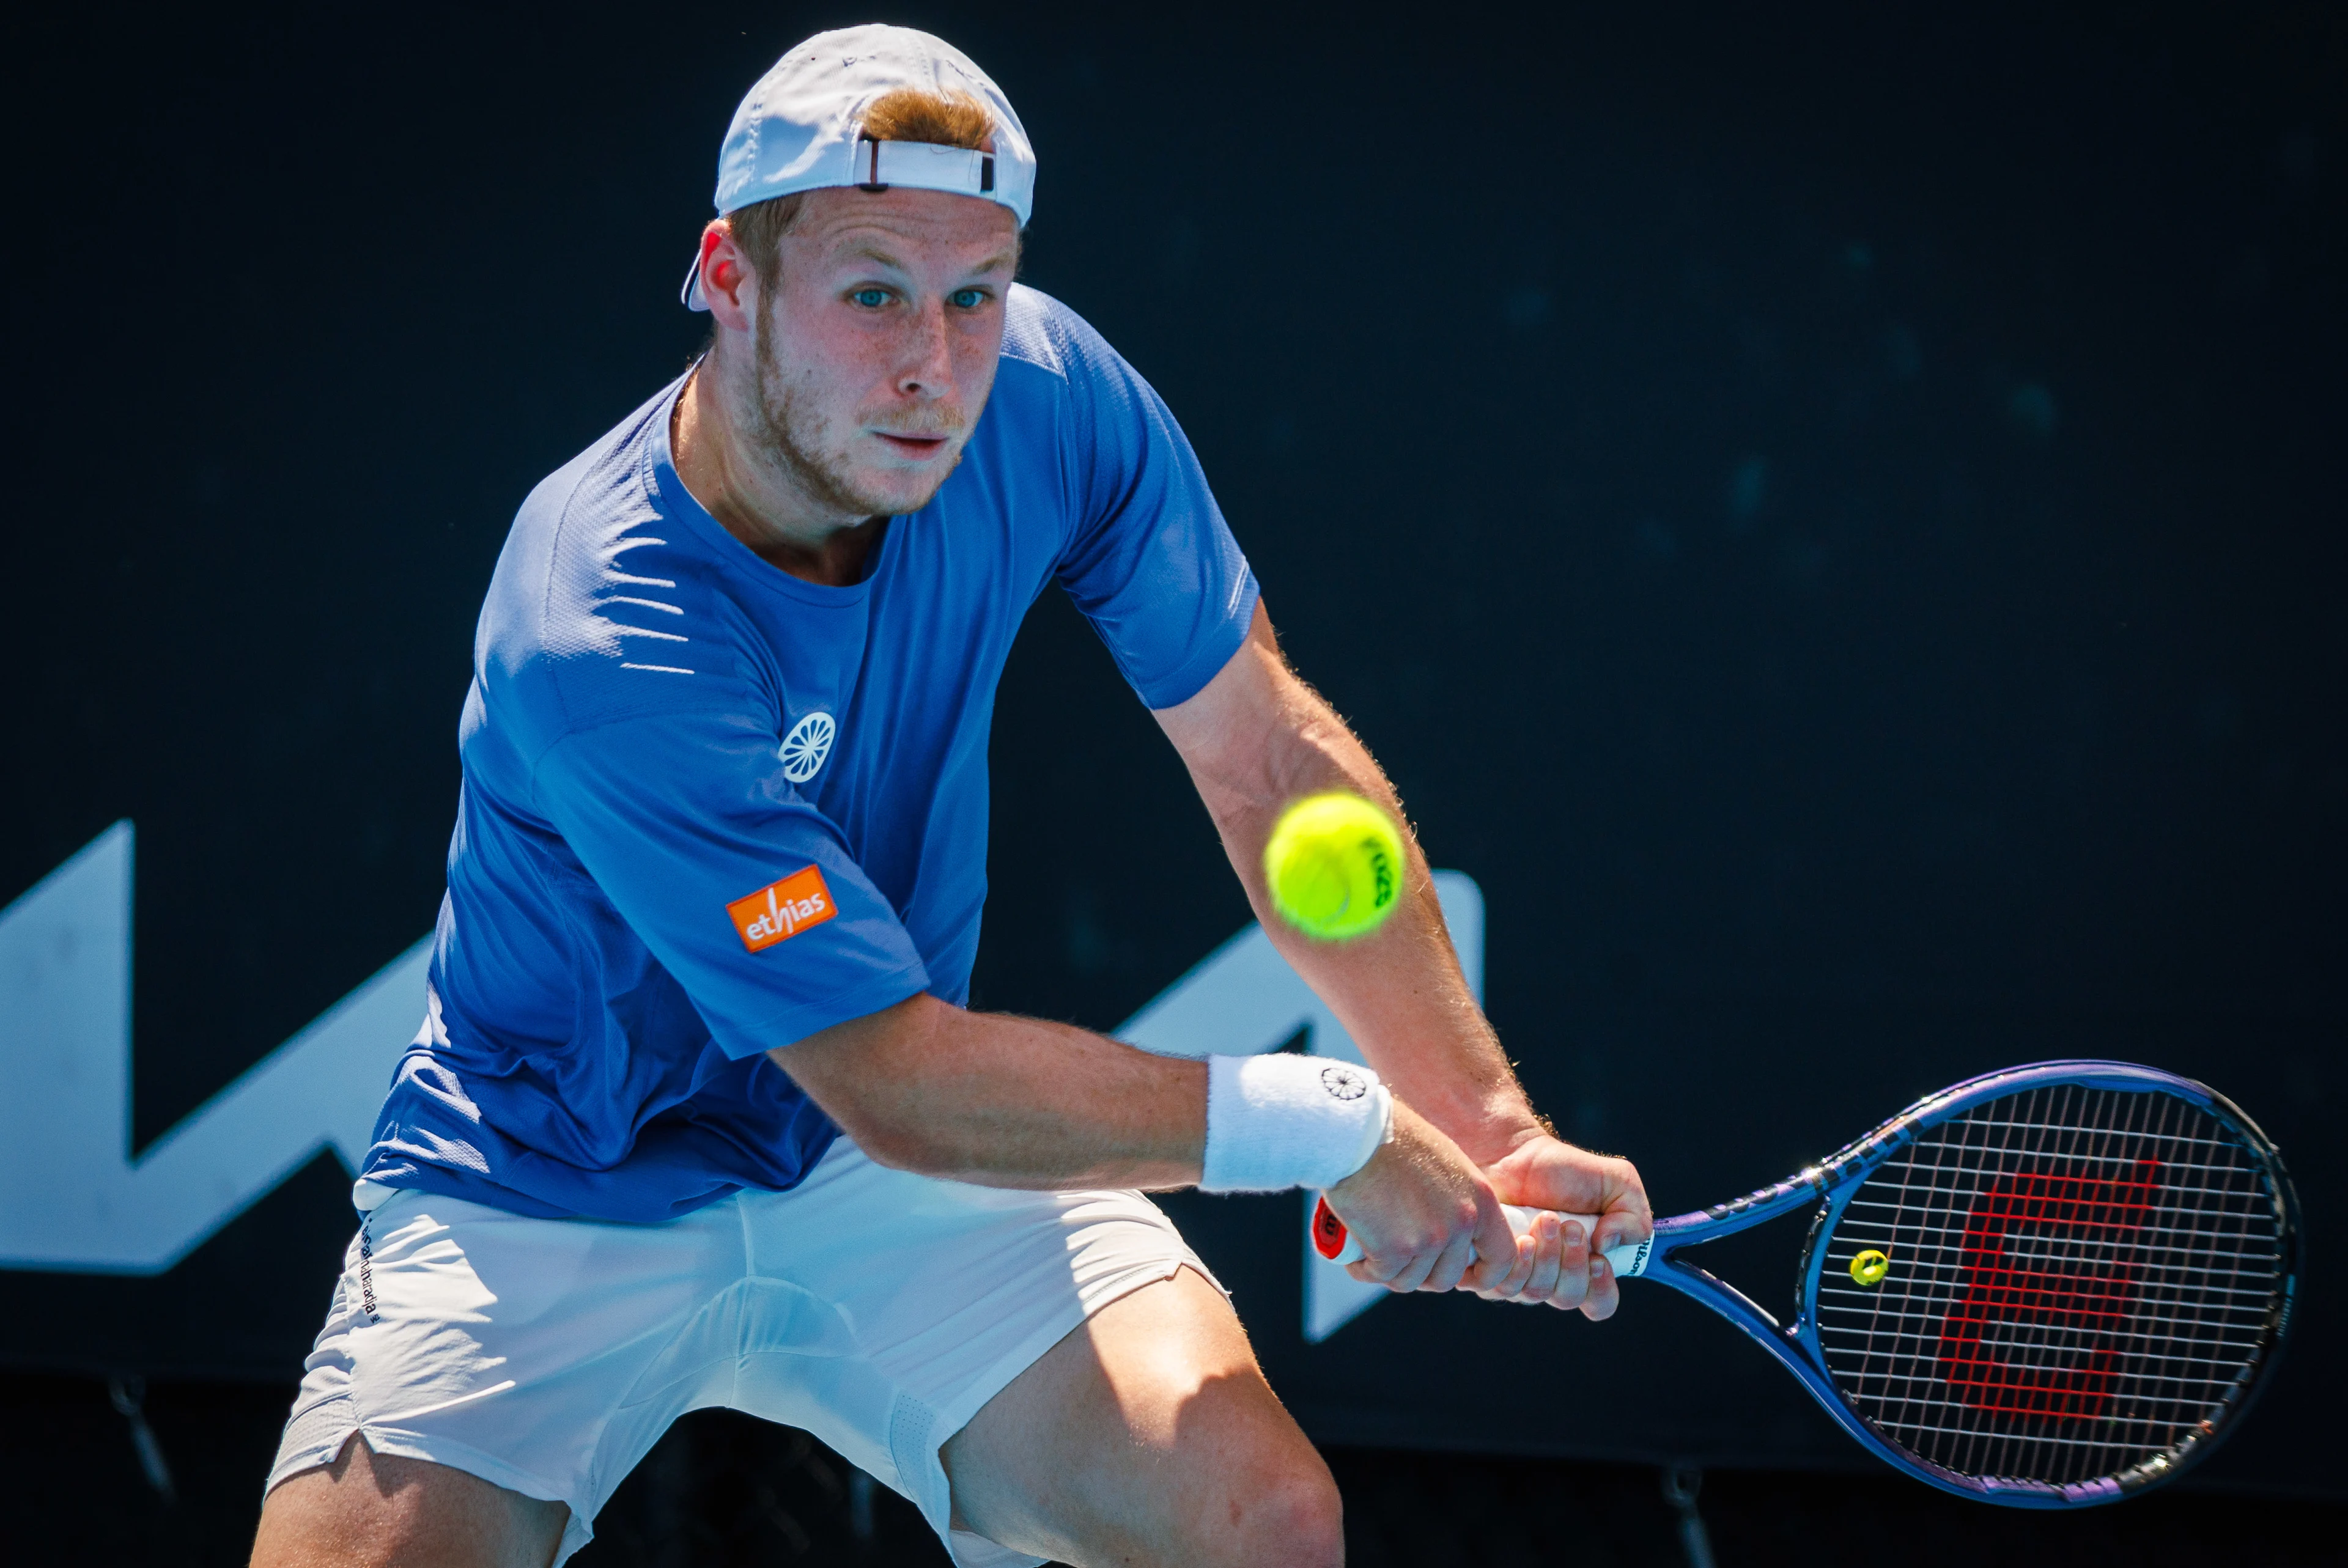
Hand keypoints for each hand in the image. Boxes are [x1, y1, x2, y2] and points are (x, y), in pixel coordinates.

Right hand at [1321, 1101, 1519, 1294]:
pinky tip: (1356, 1256)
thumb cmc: (1393, 1138)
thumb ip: (1456, 1199)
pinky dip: (1365, 1270)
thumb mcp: (1445, 1163)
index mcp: (1481, 1200)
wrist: (1355, 1132)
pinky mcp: (1394, 1250)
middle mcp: (1461, 1223)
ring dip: (1390, 1271)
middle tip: (1400, 1257)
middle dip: (1421, 1273)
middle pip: (1447, 1277)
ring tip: (1371, 1249)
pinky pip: (1381, 1276)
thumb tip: (1452, 1233)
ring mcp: (1429, 1239)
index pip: (1502, 1256)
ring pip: (1411, 1281)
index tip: (1465, 1277)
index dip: (1484, 1274)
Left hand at [1472, 1134, 1650, 1318]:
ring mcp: (1519, 1277)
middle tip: (1568, 1225)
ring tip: (1544, 1219)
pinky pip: (1502, 1287)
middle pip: (1567, 1299)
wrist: (1511, 1153)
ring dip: (1546, 1256)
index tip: (1598, 1259)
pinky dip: (1517, 1263)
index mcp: (1586, 1265)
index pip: (1600, 1303)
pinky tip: (1520, 1236)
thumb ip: (1634, 1215)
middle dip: (1571, 1262)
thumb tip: (1608, 1246)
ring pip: (1536, 1293)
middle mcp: (1552, 1278)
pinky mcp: (1488, 1269)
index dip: (1601, 1291)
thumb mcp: (1616, 1181)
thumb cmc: (1562, 1169)